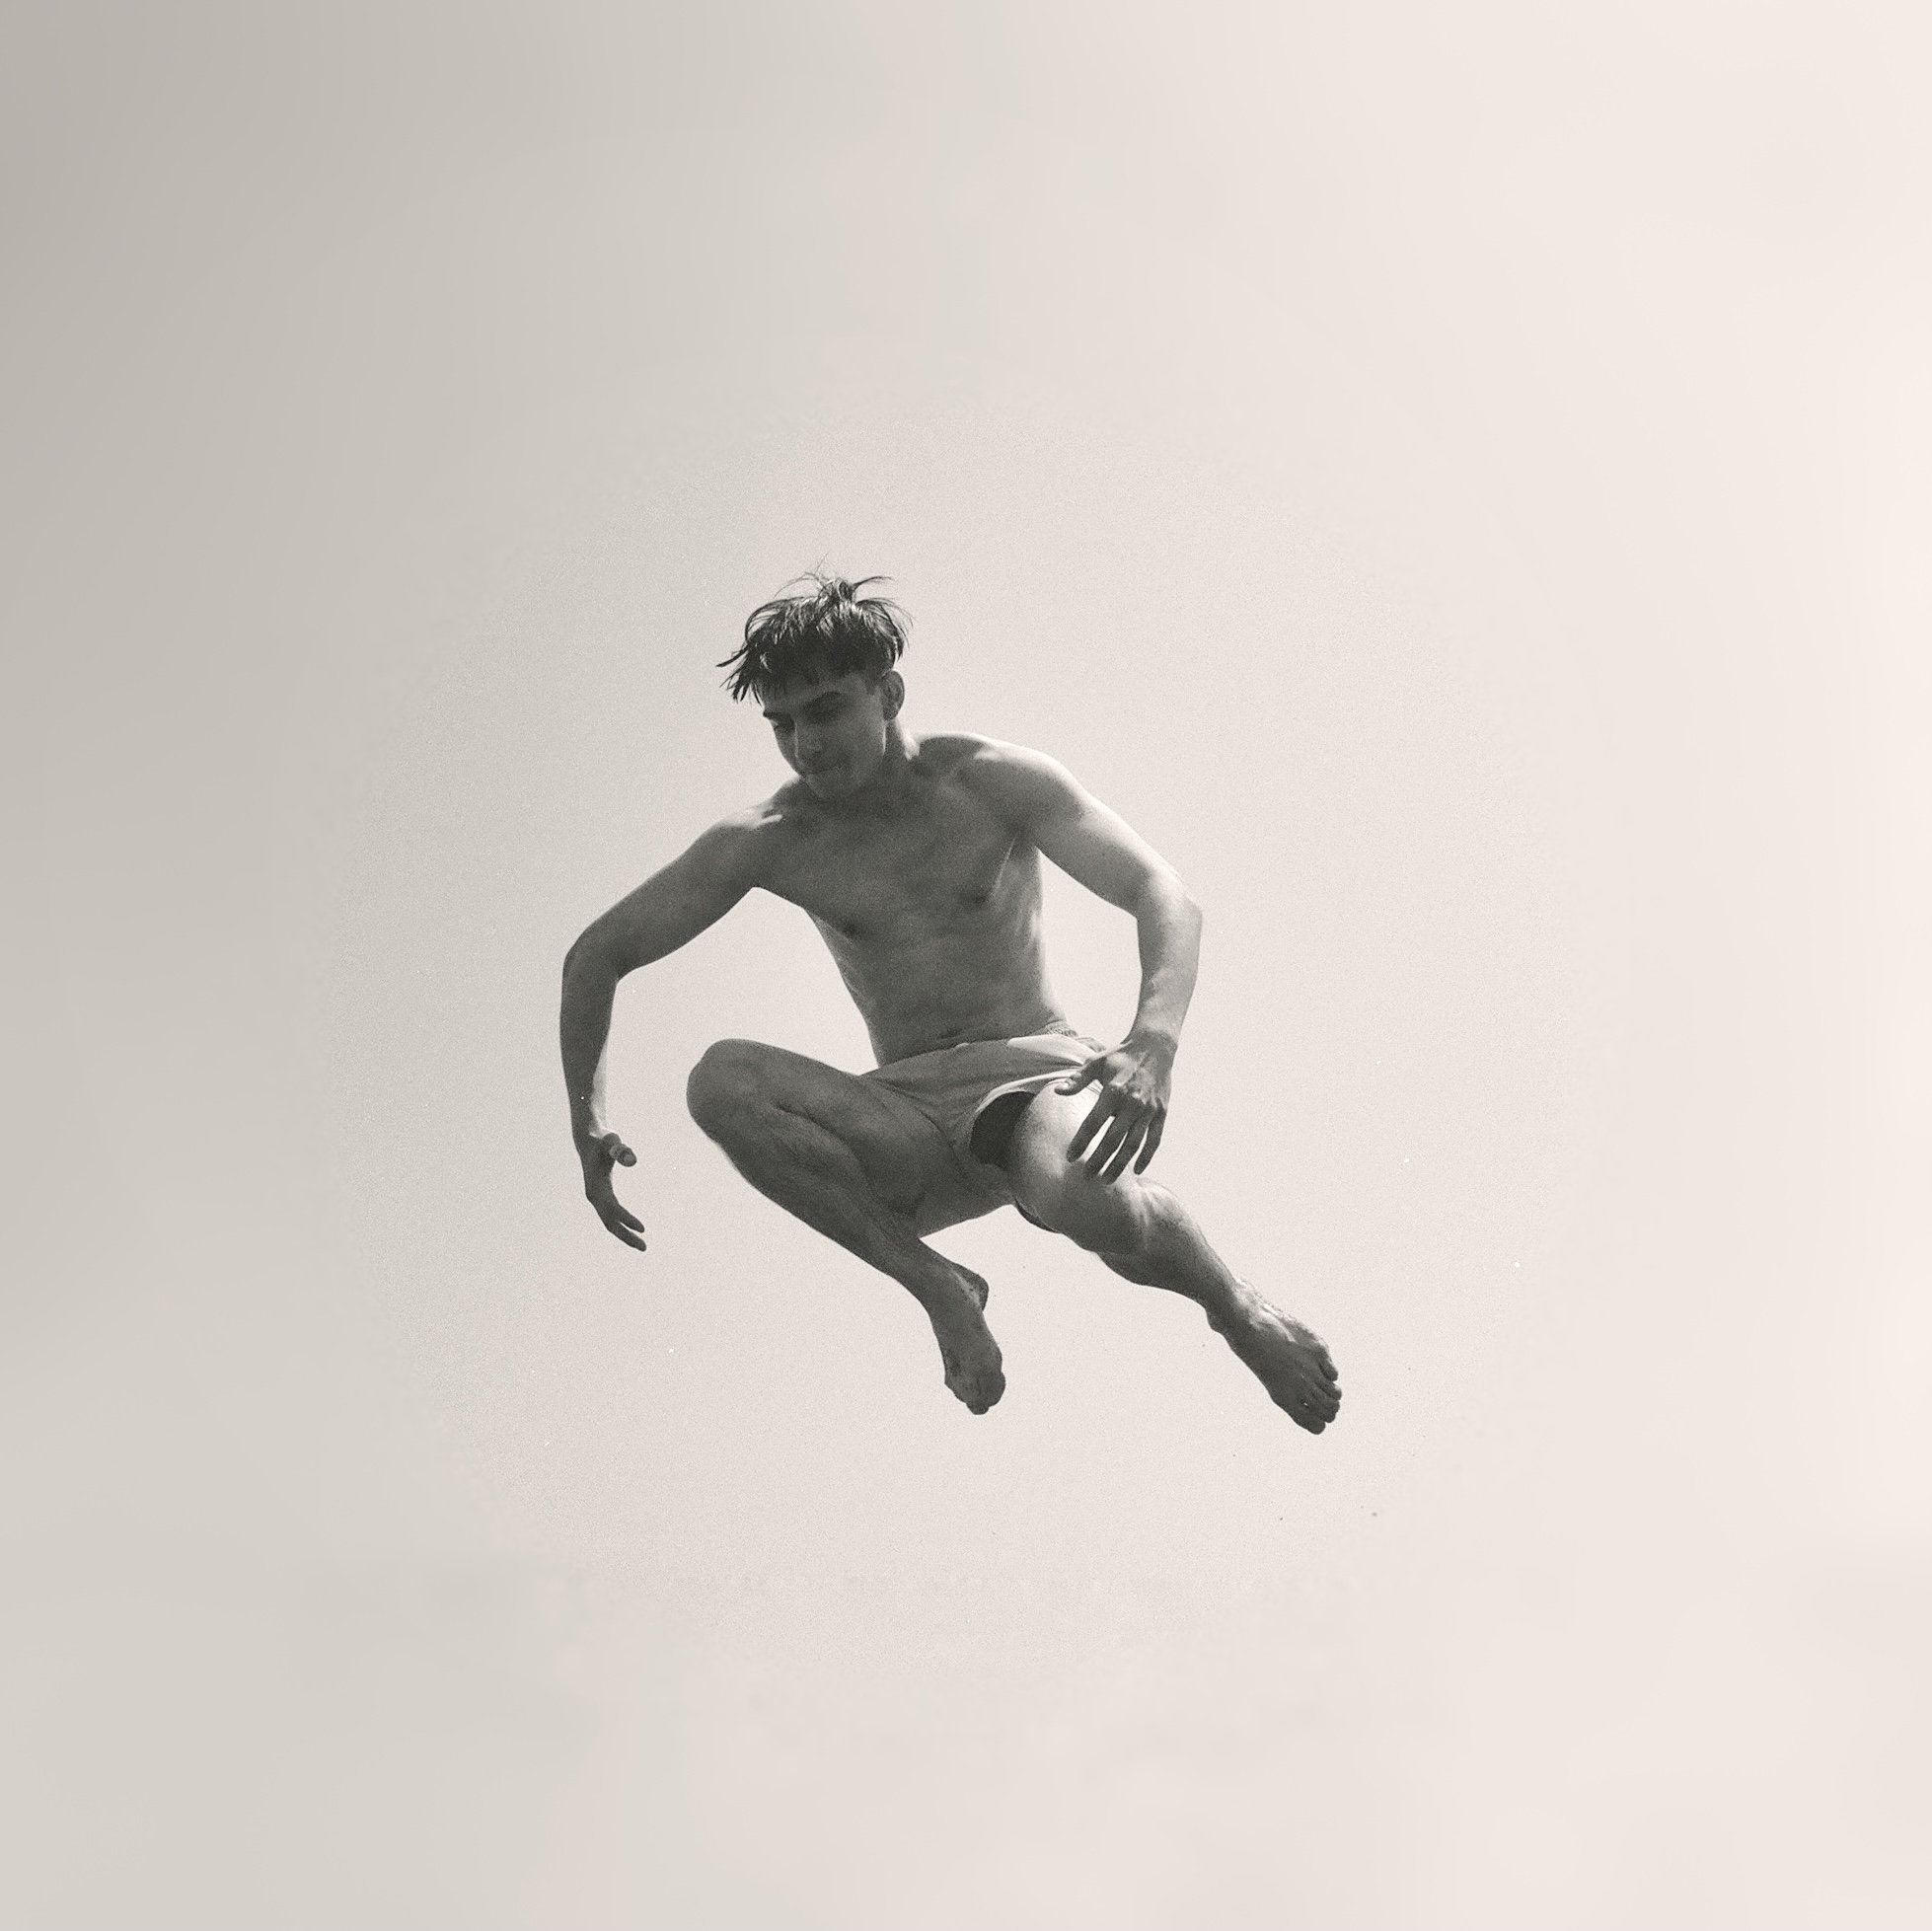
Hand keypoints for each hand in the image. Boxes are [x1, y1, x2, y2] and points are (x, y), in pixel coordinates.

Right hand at [579, 1129, 646, 1249]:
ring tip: (642, 1244)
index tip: (643, 1229)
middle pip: (610, 1222)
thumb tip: (633, 1161)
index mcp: (596, 1187)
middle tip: (644, 1247)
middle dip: (626, 1236)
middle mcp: (594, 1196)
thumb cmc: (603, 1140)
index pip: (613, 1208)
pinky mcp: (600, 1197)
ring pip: (609, 1222)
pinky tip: (633, 1229)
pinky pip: (610, 1216)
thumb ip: (621, 1151)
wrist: (588, 1139)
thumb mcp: (612, 1142)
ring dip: (624, 1234)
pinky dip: (621, 1225)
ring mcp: (596, 1198)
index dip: (627, 1219)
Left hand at [1055, 1037, 1173, 1182]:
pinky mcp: (1161, 1113)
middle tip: (1086, 1177)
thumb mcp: (1096, 1063)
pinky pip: (1154, 1140)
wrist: (1155, 1047)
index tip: (1069, 1157)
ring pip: (1133, 1144)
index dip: (1080, 1142)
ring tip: (1107, 1180)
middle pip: (1112, 1140)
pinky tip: (1137, 1171)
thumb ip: (1077, 1079)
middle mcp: (1132, 1103)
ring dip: (1120, 1165)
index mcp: (1113, 1091)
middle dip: (1098, 1160)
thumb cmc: (1121, 1056)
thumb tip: (1057, 1092)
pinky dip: (1146, 1157)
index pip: (1093, 1124)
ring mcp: (1149, 1110)